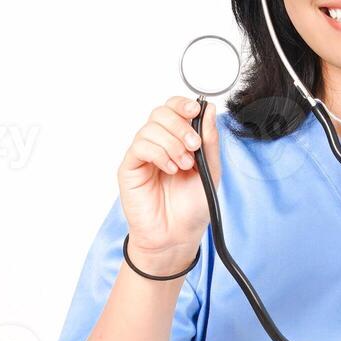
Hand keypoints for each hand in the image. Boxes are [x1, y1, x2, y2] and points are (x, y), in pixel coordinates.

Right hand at [117, 96, 221, 275]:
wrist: (178, 236)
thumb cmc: (192, 207)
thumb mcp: (211, 170)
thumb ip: (210, 141)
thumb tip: (209, 110)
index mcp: (177, 140)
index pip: (174, 109)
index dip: (182, 104)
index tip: (195, 110)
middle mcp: (158, 144)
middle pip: (160, 113)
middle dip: (180, 125)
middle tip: (194, 146)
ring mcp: (143, 155)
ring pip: (150, 128)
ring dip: (172, 143)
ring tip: (184, 165)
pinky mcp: (129, 168)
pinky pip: (140, 146)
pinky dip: (159, 153)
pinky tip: (170, 169)